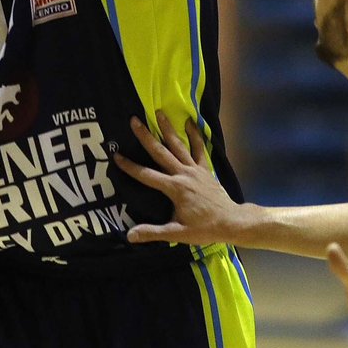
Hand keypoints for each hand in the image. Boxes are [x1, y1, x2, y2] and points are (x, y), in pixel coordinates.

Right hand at [115, 110, 252, 245]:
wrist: (230, 221)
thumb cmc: (203, 228)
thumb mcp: (177, 233)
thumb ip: (153, 232)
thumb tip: (130, 235)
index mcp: (174, 188)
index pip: (146, 175)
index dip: (130, 166)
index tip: (116, 156)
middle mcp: (183, 174)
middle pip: (160, 152)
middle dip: (146, 136)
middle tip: (134, 120)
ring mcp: (195, 169)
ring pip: (178, 145)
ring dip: (167, 128)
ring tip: (159, 112)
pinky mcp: (205, 169)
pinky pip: (199, 149)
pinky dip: (195, 135)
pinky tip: (189, 122)